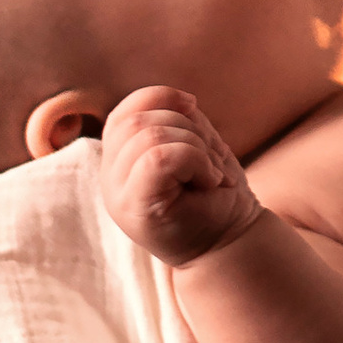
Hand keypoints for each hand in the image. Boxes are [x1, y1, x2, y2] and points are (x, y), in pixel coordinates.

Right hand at [98, 86, 263, 265]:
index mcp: (120, 161)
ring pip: (150, 136)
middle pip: (136, 120)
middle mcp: (110, 178)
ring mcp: (118, 196)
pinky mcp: (135, 208)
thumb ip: (177, 120)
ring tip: (210, 173)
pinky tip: (209, 181)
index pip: (125, 111)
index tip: (194, 109)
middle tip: (211, 159)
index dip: (162, 98)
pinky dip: (195, 160)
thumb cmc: (215, 196)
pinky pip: (159, 157)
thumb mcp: (195, 145)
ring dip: (196, 147)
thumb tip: (183, 101)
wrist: (232, 245)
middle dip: (186, 127)